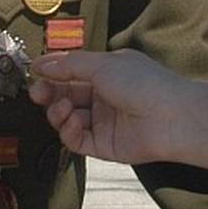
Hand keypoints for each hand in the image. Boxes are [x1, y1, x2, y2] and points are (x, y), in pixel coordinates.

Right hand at [27, 50, 207, 170]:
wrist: (173, 118)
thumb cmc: (145, 84)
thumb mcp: (103, 64)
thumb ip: (70, 65)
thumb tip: (42, 63)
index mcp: (107, 72)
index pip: (72, 72)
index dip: (52, 72)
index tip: (35, 71)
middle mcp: (104, 96)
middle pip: (66, 95)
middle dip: (49, 93)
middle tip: (37, 93)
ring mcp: (103, 122)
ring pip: (67, 118)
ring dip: (58, 113)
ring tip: (63, 109)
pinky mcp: (103, 145)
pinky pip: (77, 140)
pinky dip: (69, 132)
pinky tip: (73, 123)